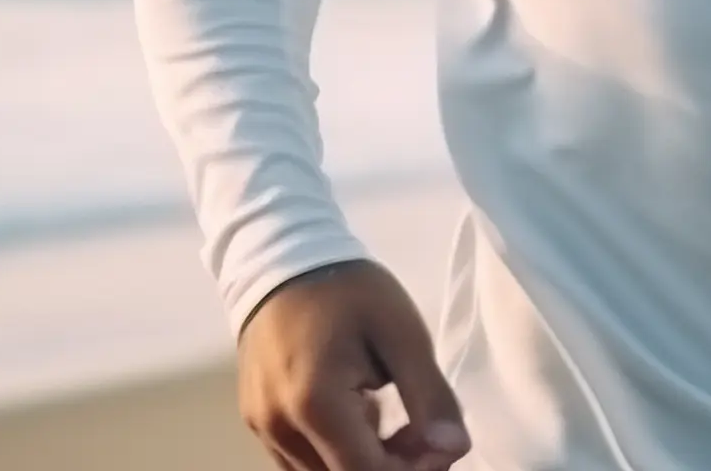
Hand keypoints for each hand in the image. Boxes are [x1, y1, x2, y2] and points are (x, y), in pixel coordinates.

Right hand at [235, 259, 467, 470]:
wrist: (284, 260)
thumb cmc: (349, 291)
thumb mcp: (403, 333)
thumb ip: (429, 396)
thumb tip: (454, 449)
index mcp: (315, 405)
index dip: (414, 470)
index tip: (445, 444)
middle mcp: (278, 428)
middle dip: (393, 468)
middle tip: (427, 434)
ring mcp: (261, 429)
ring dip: (364, 464)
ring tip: (399, 425)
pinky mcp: (256, 423)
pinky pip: (300, 462)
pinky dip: (338, 454)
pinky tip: (364, 418)